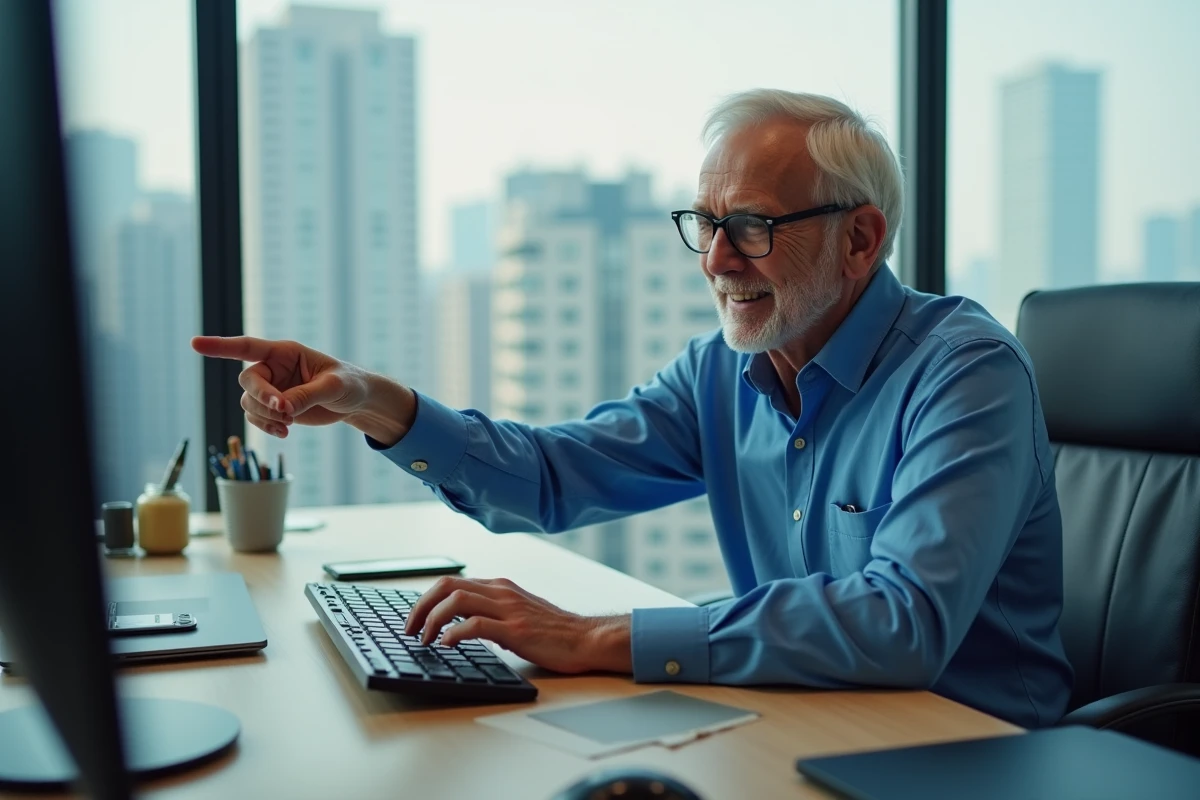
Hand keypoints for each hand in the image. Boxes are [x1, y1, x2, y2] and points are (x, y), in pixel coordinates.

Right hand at [191, 335, 377, 437]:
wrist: (356, 401)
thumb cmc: (349, 384)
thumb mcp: (332, 388)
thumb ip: (306, 396)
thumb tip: (282, 409)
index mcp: (286, 352)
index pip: (248, 347)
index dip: (220, 346)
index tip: (194, 343)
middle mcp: (274, 368)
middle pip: (248, 382)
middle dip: (262, 399)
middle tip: (286, 412)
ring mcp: (272, 388)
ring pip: (248, 403)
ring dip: (265, 416)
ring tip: (290, 423)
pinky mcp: (274, 407)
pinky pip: (256, 417)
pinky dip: (267, 426)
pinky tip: (285, 432)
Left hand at [405, 576, 632, 674]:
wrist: (585, 638)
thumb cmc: (553, 631)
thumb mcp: (519, 613)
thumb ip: (494, 613)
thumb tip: (462, 626)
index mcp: (500, 587)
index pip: (452, 582)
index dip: (427, 599)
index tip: (414, 619)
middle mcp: (501, 592)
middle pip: (447, 586)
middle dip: (421, 606)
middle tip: (409, 629)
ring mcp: (508, 609)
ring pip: (456, 601)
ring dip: (432, 620)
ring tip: (423, 639)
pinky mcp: (515, 630)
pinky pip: (475, 625)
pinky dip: (454, 634)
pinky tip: (447, 645)